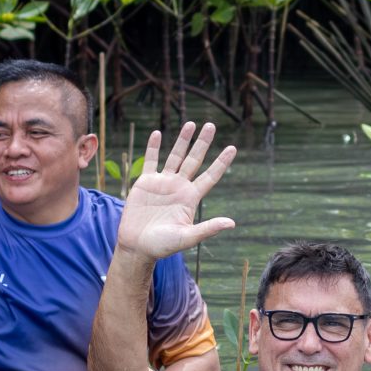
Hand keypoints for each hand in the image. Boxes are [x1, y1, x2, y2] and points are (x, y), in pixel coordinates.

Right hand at [115, 123, 236, 259]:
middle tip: (211, 125)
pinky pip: (151, 161)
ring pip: (175, 156)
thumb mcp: (187, 237)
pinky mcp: (145, 183)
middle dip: (202, 143)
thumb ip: (207, 228)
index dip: (221, 162)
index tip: (232, 148)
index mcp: (191, 198)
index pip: (210, 176)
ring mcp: (162, 183)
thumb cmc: (163, 245)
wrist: (137, 246)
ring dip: (182, 140)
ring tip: (191, 123)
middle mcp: (179, 187)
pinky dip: (153, 147)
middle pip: (194, 160)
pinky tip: (157, 133)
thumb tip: (232, 223)